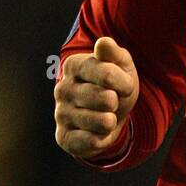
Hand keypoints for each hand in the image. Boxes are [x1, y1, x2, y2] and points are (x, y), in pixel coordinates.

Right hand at [54, 36, 138, 158]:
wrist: (108, 114)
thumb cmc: (115, 85)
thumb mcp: (121, 65)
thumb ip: (114, 53)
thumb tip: (103, 43)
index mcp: (74, 66)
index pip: (107, 74)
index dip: (124, 83)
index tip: (124, 85)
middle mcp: (62, 89)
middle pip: (106, 99)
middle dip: (117, 103)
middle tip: (111, 102)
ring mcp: (60, 114)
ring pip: (102, 122)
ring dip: (111, 121)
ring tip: (106, 116)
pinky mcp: (63, 137)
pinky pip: (92, 142)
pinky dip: (103, 139)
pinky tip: (98, 132)